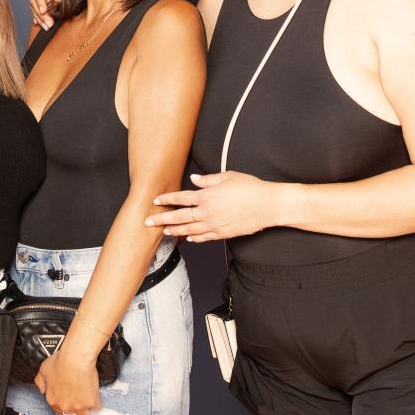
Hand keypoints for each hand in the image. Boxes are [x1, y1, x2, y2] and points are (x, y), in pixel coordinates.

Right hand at [29, 0, 61, 29]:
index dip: (38, 1)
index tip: (43, 11)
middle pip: (34, 1)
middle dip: (40, 14)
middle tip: (49, 23)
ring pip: (35, 9)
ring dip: (40, 20)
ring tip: (48, 27)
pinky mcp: (47, 6)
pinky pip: (40, 14)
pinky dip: (41, 20)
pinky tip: (44, 25)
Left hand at [35, 342, 100, 414]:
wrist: (75, 359)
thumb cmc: (61, 362)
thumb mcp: (43, 370)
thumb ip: (40, 383)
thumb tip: (42, 389)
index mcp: (53, 400)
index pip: (59, 410)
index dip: (65, 404)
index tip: (68, 399)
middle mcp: (65, 406)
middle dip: (75, 408)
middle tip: (78, 398)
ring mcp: (78, 406)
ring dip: (86, 409)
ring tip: (88, 400)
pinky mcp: (91, 403)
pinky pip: (96, 407)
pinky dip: (97, 402)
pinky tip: (95, 396)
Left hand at [146, 171, 268, 241]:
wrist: (266, 205)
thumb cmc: (250, 188)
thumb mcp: (227, 177)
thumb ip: (208, 180)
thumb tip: (194, 179)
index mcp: (206, 196)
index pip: (181, 198)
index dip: (167, 199)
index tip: (156, 201)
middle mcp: (207, 212)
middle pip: (179, 217)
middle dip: (161, 219)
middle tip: (148, 222)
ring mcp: (214, 225)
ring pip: (189, 229)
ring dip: (175, 231)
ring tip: (164, 232)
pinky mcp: (223, 234)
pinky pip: (204, 237)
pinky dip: (194, 238)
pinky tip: (188, 238)